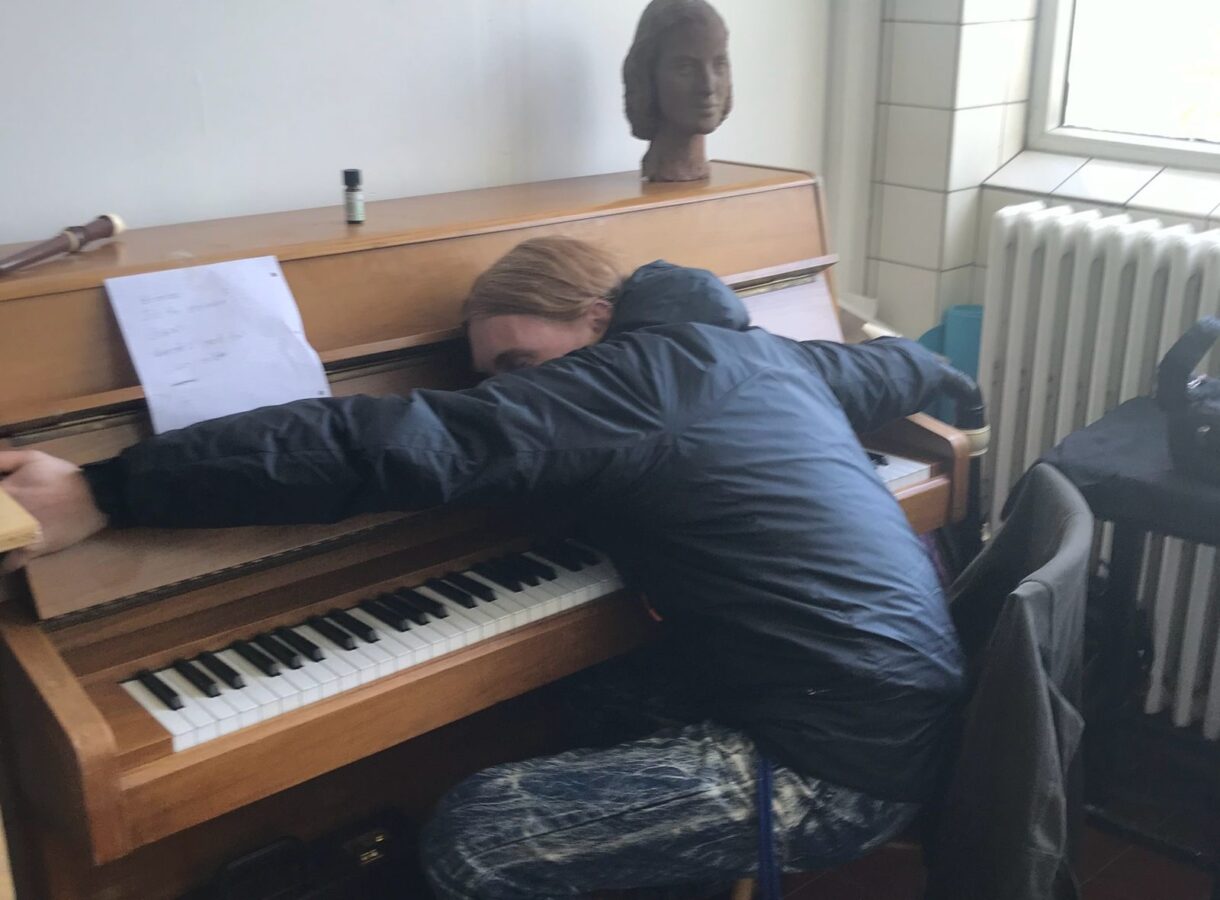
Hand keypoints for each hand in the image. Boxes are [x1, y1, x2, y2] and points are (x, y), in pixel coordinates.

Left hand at [0, 450, 108, 572]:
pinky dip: (7, 564)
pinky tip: (9, 559)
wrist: (95, 496)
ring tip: (10, 535)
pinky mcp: (34, 549)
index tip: (5, 501)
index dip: (0, 498)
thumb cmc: (64, 477)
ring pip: (1, 543)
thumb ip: (4, 460)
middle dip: (1, 521)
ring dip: (3, 540)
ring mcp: (19, 534)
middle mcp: (7, 515)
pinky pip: (12, 562)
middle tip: (8, 519)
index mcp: (5, 492)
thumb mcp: (34, 458)